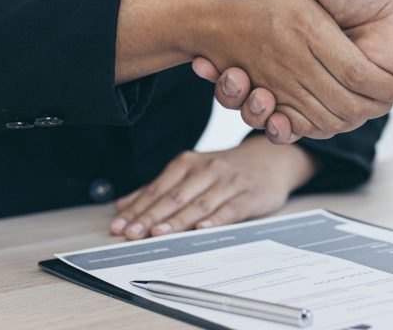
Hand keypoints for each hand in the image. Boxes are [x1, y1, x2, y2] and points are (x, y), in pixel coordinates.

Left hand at [109, 136, 317, 239]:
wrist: (272, 159)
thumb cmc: (227, 170)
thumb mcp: (193, 172)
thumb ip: (160, 188)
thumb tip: (123, 205)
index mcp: (189, 163)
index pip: (158, 188)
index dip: (138, 208)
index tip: (120, 225)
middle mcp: (207, 169)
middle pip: (174, 197)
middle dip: (150, 216)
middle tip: (132, 233)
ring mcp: (230, 182)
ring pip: (199, 203)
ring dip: (177, 220)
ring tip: (158, 233)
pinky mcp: (250, 195)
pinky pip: (231, 209)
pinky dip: (216, 219)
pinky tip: (202, 228)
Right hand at [124, 0, 392, 140]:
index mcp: (288, 31)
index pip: (241, 55)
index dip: (218, 63)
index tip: (203, 59)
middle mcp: (298, 62)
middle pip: (249, 90)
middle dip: (230, 90)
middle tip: (226, 76)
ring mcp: (316, 86)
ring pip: (269, 113)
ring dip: (251, 109)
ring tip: (247, 91)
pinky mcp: (336, 107)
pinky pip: (302, 127)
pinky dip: (283, 127)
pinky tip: (272, 114)